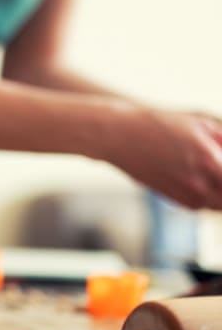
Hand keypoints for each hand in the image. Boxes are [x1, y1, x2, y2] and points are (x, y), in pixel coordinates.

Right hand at [107, 107, 221, 209]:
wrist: (118, 137)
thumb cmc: (157, 124)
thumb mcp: (200, 124)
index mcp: (208, 160)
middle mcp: (198, 183)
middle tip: (219, 167)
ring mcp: (185, 194)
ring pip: (220, 205)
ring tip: (215, 174)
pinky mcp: (175, 199)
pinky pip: (204, 205)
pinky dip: (212, 198)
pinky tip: (205, 181)